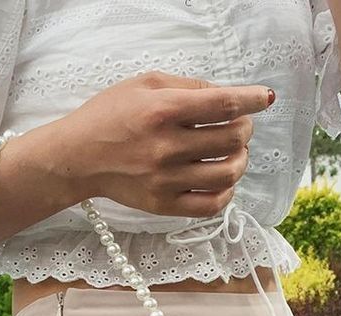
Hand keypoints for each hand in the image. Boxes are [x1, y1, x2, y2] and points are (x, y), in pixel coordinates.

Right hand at [58, 70, 272, 217]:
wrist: (77, 158)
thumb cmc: (108, 117)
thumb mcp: (144, 85)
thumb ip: (187, 86)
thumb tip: (225, 97)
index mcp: (163, 111)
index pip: (224, 104)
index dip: (253, 99)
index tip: (264, 98)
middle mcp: (166, 148)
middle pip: (233, 138)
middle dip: (245, 128)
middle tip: (239, 125)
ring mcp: (165, 180)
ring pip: (228, 173)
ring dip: (241, 159)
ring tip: (233, 153)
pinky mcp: (162, 205)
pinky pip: (210, 205)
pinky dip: (226, 192)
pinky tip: (222, 180)